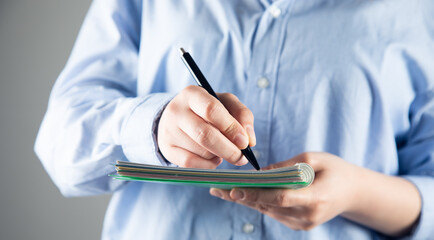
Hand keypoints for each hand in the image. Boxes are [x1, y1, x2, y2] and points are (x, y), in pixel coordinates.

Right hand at [158, 85, 255, 168]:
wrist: (176, 119)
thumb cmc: (207, 110)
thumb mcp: (225, 103)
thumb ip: (242, 115)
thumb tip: (249, 140)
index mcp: (192, 94)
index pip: (211, 110)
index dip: (231, 127)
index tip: (245, 142)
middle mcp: (176, 110)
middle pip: (205, 135)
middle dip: (229, 149)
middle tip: (242, 157)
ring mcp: (169, 131)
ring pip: (202, 151)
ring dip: (219, 155)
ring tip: (221, 149)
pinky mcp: (167, 149)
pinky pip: (192, 164)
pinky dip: (208, 165)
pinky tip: (213, 158)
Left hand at [210, 152, 358, 229]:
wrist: (354, 192)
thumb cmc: (335, 170)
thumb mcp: (313, 159)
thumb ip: (287, 167)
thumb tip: (259, 173)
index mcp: (316, 198)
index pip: (281, 198)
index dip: (257, 195)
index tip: (236, 190)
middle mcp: (308, 216)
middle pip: (269, 206)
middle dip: (241, 196)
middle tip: (217, 188)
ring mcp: (303, 223)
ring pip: (268, 211)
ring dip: (245, 200)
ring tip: (222, 190)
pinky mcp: (299, 224)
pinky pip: (274, 212)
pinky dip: (258, 202)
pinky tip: (241, 194)